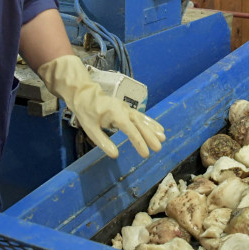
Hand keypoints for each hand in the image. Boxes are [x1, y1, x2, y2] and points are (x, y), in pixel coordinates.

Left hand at [38, 54, 164, 158]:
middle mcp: (124, 110)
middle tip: (159, 148)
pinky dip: (150, 122)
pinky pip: (141, 116)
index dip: (139, 142)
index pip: (130, 130)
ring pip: (142, 119)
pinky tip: (158, 128)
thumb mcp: (90, 129)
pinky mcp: (127, 109)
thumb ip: (103, 142)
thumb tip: (115, 155)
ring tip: (163, 137)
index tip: (145, 154)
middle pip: (139, 124)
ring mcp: (127, 108)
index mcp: (115, 114)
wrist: (84, 94)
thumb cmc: (86, 112)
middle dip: (150, 136)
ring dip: (153, 128)